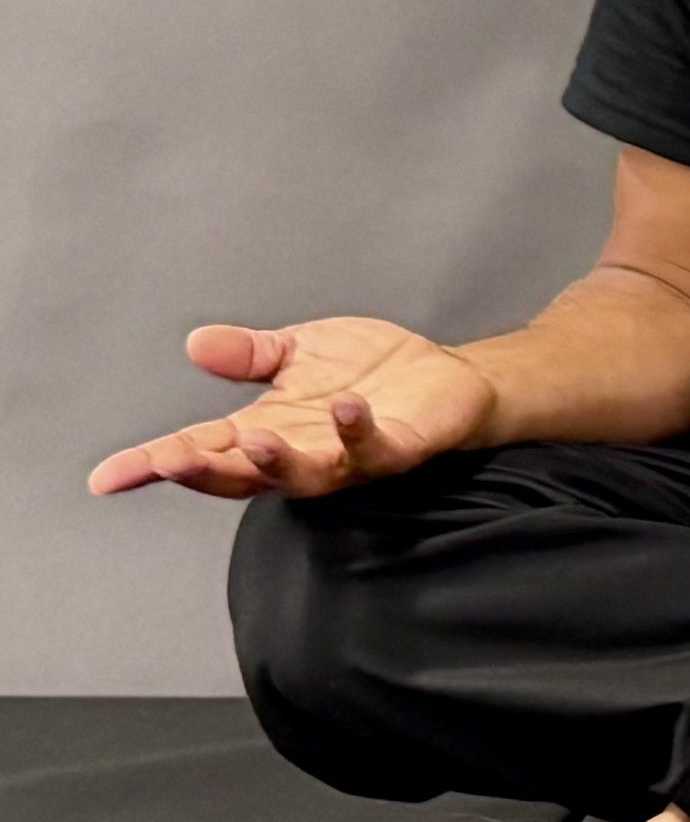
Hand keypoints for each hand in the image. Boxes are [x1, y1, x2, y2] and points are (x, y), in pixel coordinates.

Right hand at [88, 317, 496, 499]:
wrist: (448, 379)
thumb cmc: (372, 372)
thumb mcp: (299, 352)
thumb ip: (250, 354)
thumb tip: (197, 344)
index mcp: (270, 429)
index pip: (203, 450)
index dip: (154, 464)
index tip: (108, 478)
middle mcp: (303, 452)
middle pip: (243, 475)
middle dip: (205, 469)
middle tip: (168, 460)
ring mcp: (349, 456)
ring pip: (304, 474)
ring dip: (276, 460)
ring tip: (252, 439)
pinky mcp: (396, 448)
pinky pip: (373, 449)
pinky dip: (356, 430)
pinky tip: (345, 407)